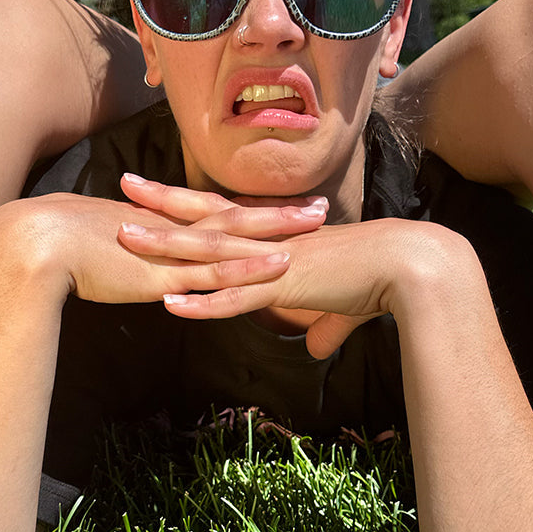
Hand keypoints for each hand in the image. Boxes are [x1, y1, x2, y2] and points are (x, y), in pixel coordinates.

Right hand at [0, 176, 329, 309]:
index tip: (280, 207)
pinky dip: (250, 269)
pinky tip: (280, 267)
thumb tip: (131, 261)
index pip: (213, 216)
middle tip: (321, 206)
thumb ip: (124, 253)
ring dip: (277, 232)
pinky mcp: (165, 274)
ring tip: (315, 225)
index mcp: (160, 224)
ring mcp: (172, 251)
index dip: (248, 212)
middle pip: (236, 218)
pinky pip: (216, 274)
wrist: (33, 242)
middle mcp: (173, 230)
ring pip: (237, 239)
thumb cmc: (56, 245)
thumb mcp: (101, 246)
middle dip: (279, 214)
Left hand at [116, 214, 466, 357]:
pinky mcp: (285, 287)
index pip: (225, 215)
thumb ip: (322, 324)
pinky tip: (171, 306)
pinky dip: (202, 303)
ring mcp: (272, 263)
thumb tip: (314, 348)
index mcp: (277, 238)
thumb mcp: (342, 306)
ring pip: (209, 252)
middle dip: (162, 203)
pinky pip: (235, 298)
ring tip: (125, 237)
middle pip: (206, 218)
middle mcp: (267, 243)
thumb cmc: (378, 279)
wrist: (408, 266)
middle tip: (124, 184)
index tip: (158, 191)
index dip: (190, 204)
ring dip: (165, 247)